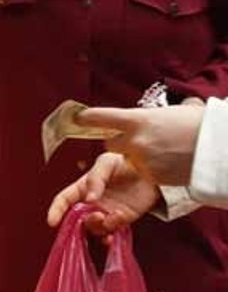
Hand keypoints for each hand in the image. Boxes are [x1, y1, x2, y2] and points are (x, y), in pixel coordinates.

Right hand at [47, 153, 159, 235]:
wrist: (150, 170)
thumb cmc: (125, 162)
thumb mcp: (107, 162)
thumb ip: (96, 178)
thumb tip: (89, 199)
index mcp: (83, 187)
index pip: (64, 200)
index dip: (56, 211)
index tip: (52, 222)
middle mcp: (91, 203)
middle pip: (77, 219)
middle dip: (82, 223)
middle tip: (97, 216)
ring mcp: (106, 213)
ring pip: (93, 229)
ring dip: (99, 227)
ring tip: (112, 218)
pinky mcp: (121, 220)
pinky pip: (111, 232)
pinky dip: (112, 233)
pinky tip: (118, 224)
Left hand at [76, 105, 204, 185]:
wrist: (219, 149)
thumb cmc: (198, 125)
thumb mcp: (169, 113)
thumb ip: (147, 118)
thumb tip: (140, 118)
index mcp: (137, 120)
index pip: (100, 117)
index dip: (87, 118)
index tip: (78, 118)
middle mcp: (134, 141)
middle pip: (108, 144)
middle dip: (118, 143)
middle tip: (135, 140)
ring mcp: (142, 161)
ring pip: (128, 161)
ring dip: (138, 158)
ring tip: (164, 151)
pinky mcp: (152, 178)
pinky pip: (144, 173)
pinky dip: (152, 170)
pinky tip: (170, 162)